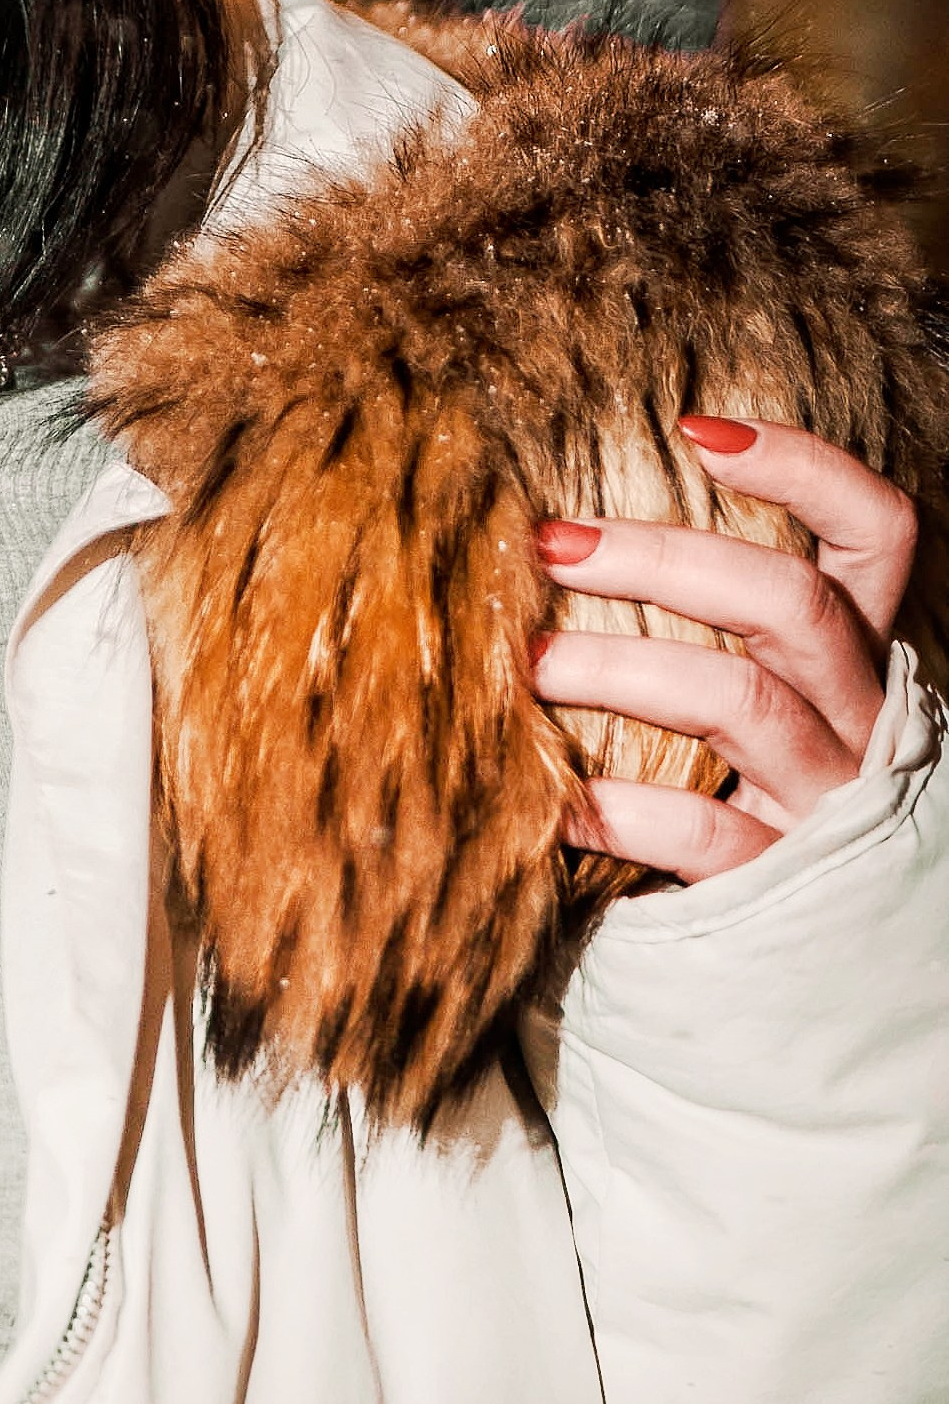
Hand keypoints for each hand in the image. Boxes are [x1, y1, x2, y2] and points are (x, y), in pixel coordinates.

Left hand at [532, 416, 916, 882]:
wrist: (818, 978)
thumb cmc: (753, 801)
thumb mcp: (762, 705)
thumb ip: (711, 628)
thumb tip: (559, 527)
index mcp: (860, 662)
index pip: (878, 535)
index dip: (807, 469)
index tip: (696, 425)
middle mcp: (861, 724)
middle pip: (791, 604)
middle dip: (664, 558)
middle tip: (549, 543)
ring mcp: (829, 808)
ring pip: (739, 703)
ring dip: (617, 666)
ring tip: (525, 661)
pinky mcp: (786, 892)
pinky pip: (701, 836)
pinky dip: (616, 810)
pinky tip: (548, 802)